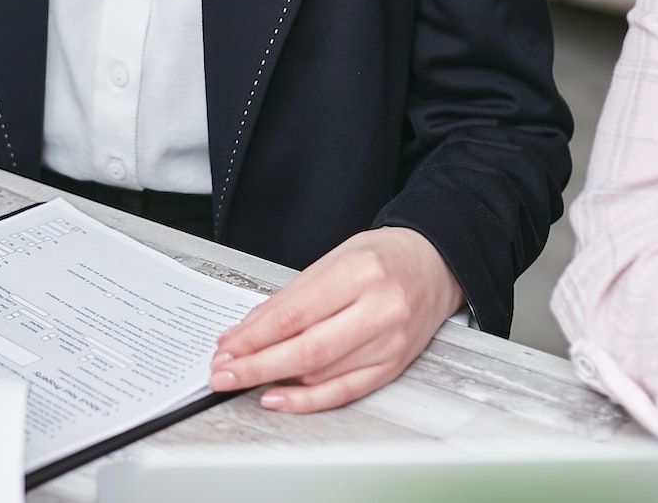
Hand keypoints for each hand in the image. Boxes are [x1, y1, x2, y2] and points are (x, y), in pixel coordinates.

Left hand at [209, 226, 461, 413]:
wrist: (435, 265)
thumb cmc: (382, 257)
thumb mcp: (333, 259)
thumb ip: (290, 297)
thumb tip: (247, 330)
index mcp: (359, 272)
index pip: (294, 314)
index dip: (253, 336)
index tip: (225, 346)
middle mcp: (379, 310)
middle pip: (306, 350)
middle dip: (256, 366)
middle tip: (222, 373)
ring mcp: (389, 343)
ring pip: (322, 373)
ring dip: (275, 381)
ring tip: (242, 380)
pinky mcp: (393, 366)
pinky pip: (344, 391)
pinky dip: (307, 400)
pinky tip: (278, 397)